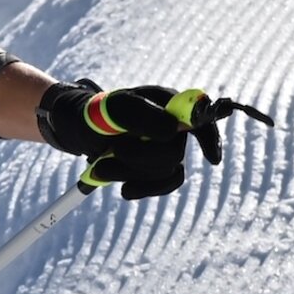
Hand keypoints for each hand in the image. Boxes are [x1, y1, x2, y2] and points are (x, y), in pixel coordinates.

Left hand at [35, 83, 273, 198]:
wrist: (82, 131)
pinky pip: (165, 184)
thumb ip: (142, 115)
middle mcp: (174, 125)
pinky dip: (143, 189)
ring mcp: (168, 147)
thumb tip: (174, 131)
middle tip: (112, 151)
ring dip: (130, 173)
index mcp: (168, 103)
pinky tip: (125, 190)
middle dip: (138, 158)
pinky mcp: (160, 167)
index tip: (211, 159)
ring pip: (166, 171)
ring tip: (101, 167)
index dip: (209, 137)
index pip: (200, 117)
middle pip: (173, 153)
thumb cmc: (98, 114)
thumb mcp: (114, 109)